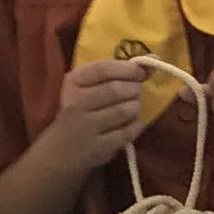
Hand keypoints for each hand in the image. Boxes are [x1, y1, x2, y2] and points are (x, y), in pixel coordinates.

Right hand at [43, 55, 152, 171]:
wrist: (57, 154)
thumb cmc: (78, 113)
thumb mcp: (87, 88)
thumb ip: (116, 73)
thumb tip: (155, 59)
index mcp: (72, 82)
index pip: (103, 68)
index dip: (128, 69)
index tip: (141, 72)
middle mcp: (75, 102)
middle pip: (116, 89)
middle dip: (134, 89)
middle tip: (135, 93)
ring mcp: (85, 127)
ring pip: (124, 110)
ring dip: (135, 107)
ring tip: (131, 107)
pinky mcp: (98, 147)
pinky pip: (128, 132)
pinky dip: (136, 125)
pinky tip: (130, 124)